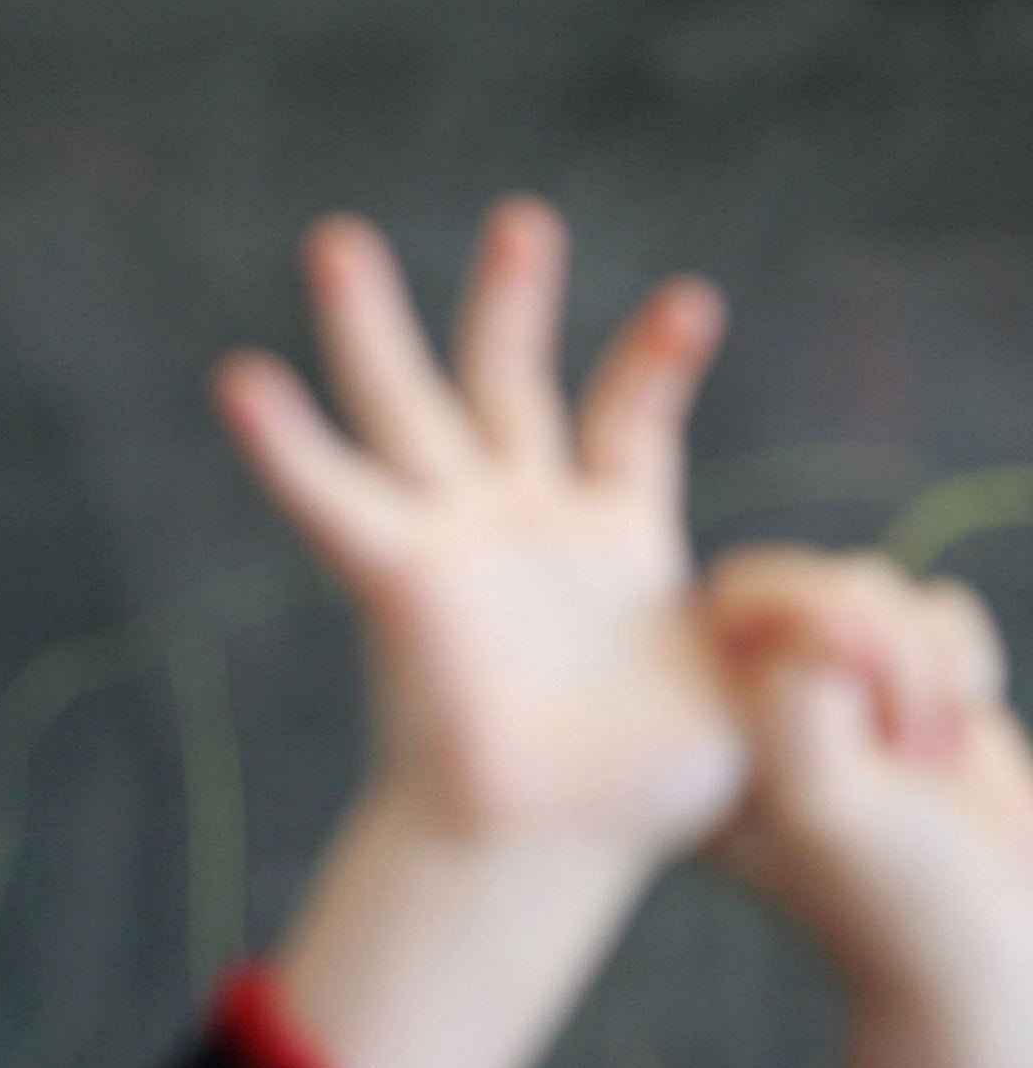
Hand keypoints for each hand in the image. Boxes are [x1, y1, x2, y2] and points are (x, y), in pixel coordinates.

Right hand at [215, 197, 736, 847]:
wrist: (553, 848)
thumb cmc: (651, 793)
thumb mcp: (752, 685)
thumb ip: (783, 626)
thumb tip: (827, 613)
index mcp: (611, 537)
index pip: (627, 422)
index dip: (653, 361)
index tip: (692, 302)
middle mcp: (523, 521)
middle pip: (505, 381)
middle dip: (510, 300)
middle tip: (524, 218)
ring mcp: (456, 540)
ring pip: (406, 409)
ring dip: (368, 326)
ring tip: (338, 241)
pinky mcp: (400, 577)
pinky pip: (332, 500)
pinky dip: (284, 446)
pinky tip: (240, 379)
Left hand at [705, 545, 1032, 1067]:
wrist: (1003, 953)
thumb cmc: (899, 894)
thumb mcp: (818, 803)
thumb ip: (786, 701)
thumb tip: (808, 619)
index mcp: (704, 731)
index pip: (730, 602)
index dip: (812, 620)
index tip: (867, 705)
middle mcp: (751, 702)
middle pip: (803, 577)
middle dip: (883, 635)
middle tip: (914, 737)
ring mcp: (828, 688)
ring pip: (873, 584)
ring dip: (927, 657)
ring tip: (932, 750)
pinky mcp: (899, 685)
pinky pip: (931, 606)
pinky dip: (963, 657)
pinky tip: (959, 727)